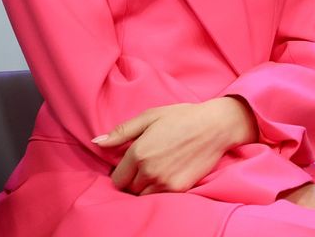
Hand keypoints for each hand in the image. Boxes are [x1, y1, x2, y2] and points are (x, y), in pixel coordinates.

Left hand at [94, 96, 257, 194]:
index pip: (116, 178)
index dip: (122, 172)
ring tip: (158, 170)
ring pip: (143, 196)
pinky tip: (170, 174)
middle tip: (147, 166)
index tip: (132, 165)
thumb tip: (97, 142)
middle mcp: (149, 170)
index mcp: (138, 152)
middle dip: (133, 180)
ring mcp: (165, 181)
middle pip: (129, 189)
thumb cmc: (183, 117)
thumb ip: (122, 131)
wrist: (217, 125)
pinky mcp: (179, 188)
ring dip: (146, 187)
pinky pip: (160, 197)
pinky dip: (161, 190)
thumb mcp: (150, 116)